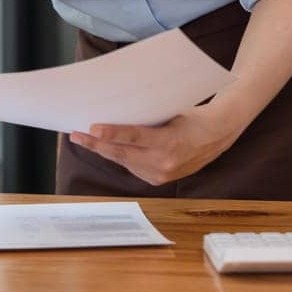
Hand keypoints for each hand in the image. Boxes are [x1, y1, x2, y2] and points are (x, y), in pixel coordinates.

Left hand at [67, 102, 245, 186]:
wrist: (216, 136)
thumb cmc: (192, 117)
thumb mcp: (171, 112)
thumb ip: (147, 117)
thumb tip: (116, 111)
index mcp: (170, 141)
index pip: (135, 136)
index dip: (112, 133)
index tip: (93, 128)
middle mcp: (165, 162)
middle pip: (123, 153)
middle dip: (96, 144)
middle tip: (75, 134)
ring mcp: (161, 174)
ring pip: (124, 161)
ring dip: (103, 150)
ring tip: (82, 139)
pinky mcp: (158, 180)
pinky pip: (131, 166)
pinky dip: (117, 156)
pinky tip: (103, 147)